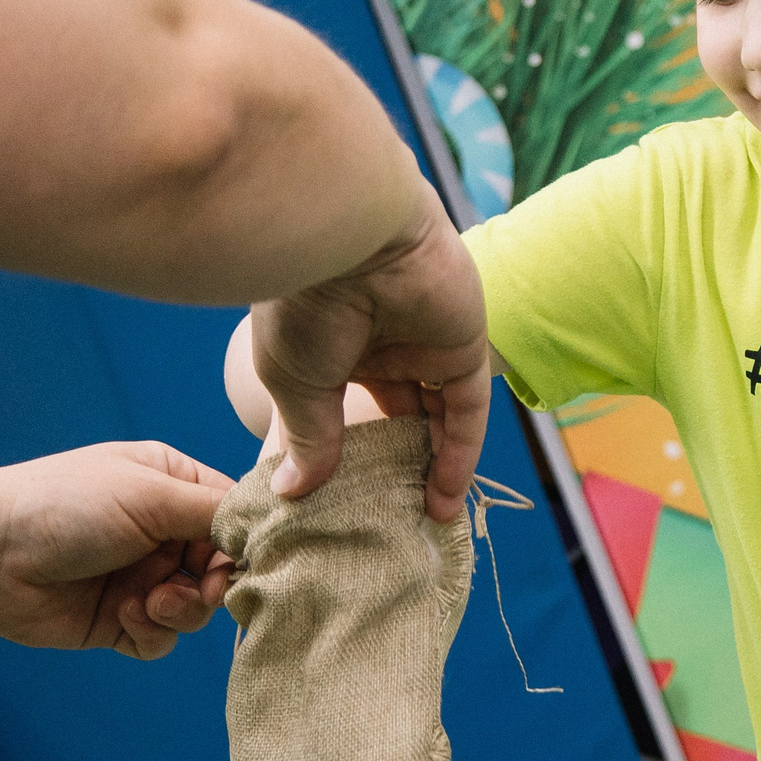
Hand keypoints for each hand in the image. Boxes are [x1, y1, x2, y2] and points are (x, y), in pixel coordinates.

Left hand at [0, 442, 237, 658]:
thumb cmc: (64, 504)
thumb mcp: (148, 494)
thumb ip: (215, 512)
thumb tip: (271, 528)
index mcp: (172, 485)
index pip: (235, 516)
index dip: (247, 542)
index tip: (248, 560)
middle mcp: (162, 531)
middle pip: (222, 568)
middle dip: (213, 583)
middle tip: (197, 588)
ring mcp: (141, 577)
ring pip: (197, 609)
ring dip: (181, 610)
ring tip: (149, 601)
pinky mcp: (120, 621)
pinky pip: (162, 639)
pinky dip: (151, 631)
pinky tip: (125, 615)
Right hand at [248, 185, 488, 515]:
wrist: (350, 237)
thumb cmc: (304, 304)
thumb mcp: (294, 382)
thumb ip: (309, 438)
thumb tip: (293, 492)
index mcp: (332, 343)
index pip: (344, 405)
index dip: (344, 452)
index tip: (337, 503)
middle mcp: (380, 343)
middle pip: (397, 414)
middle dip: (395, 465)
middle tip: (389, 520)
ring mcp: (425, 343)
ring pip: (436, 416)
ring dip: (433, 468)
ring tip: (423, 523)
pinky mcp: (465, 346)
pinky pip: (468, 411)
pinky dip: (460, 455)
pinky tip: (444, 498)